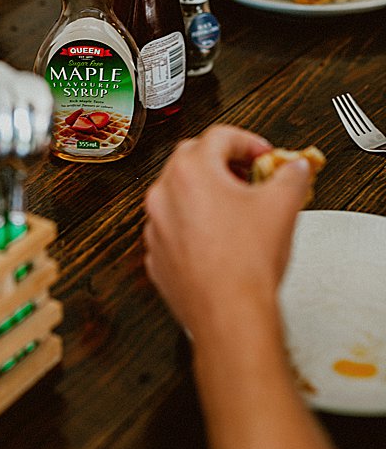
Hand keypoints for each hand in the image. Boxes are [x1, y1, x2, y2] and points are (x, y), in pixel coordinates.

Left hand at [143, 125, 312, 346]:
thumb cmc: (246, 262)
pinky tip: (219, 239)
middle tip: (250, 177)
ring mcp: (155, 225)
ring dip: (205, 194)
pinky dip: (193, 225)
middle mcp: (163, 194)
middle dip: (223, 162)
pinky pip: (174, 228)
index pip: (218, 136)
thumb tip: (294, 169)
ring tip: (237, 210)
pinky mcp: (156, 253)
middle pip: (191, 159)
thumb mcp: (282, 206)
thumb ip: (290, 176)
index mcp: (191, 172)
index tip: (265, 156)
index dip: (248, 142)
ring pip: (178, 195)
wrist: (228, 312)